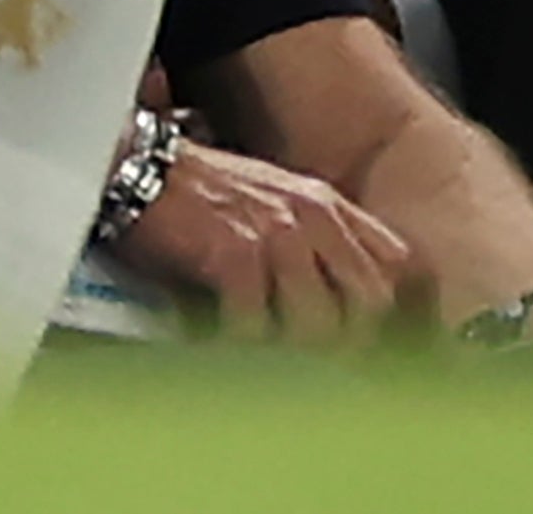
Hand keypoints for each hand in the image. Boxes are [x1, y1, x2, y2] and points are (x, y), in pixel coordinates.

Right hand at [108, 137, 417, 345]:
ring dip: (291, 349)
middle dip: (347, 341)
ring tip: (264, 353)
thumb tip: (342, 309)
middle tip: (315, 363)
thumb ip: (316, 243)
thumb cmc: (202, 196)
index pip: (394, 265)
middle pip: (369, 301)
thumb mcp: (276, 205)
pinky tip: (223, 338)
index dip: (388, 312)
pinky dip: (241, 342)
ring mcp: (277, 232)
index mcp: (328, 205)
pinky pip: (257, 323)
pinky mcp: (236, 252)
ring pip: (318, 321)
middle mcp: (312, 215)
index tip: (366, 343)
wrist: (138, 169)